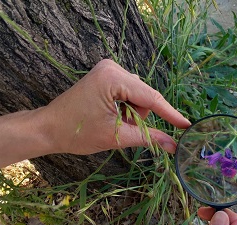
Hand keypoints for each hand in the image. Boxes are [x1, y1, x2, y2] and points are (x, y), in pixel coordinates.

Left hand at [0, 59, 190, 177]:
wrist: (49, 128)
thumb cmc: (77, 133)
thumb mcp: (116, 137)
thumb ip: (148, 138)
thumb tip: (174, 145)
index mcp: (113, 78)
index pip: (151, 97)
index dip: (170, 114)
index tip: (187, 125)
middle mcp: (112, 67)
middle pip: (144, 96)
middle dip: (139, 117)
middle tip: (122, 130)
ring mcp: (108, 70)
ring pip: (138, 96)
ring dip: (132, 115)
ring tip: (112, 124)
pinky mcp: (106, 76)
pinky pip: (128, 94)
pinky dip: (126, 109)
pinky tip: (111, 116)